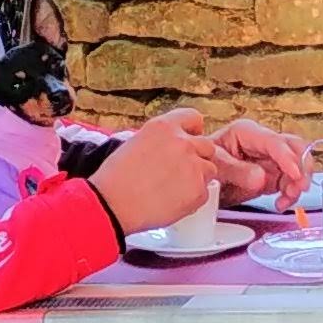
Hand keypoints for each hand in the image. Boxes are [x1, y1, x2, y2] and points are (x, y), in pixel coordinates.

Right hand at [92, 106, 223, 234]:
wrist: (113, 203)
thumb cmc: (115, 178)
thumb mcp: (135, 144)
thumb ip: (159, 142)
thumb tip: (169, 149)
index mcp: (164, 127)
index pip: (194, 118)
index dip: (193, 131)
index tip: (190, 139)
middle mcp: (183, 142)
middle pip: (207, 146)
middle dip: (198, 158)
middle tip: (181, 172)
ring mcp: (193, 166)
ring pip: (209, 170)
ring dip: (197, 179)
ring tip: (174, 190)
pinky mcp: (198, 191)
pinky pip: (204, 193)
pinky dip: (193, 200)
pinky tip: (172, 203)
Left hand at [207, 118, 308, 208]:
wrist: (199, 182)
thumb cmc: (203, 165)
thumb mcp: (216, 167)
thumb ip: (237, 171)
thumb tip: (261, 178)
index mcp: (246, 133)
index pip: (274, 142)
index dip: (287, 158)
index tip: (295, 174)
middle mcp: (262, 143)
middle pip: (294, 147)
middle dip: (301, 167)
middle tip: (299, 186)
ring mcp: (269, 159)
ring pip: (297, 165)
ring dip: (297, 183)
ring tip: (286, 199)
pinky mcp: (272, 175)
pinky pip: (290, 182)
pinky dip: (290, 194)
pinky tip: (281, 203)